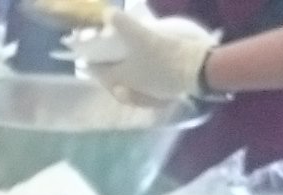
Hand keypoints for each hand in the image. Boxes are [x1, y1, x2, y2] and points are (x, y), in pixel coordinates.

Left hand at [69, 6, 214, 105]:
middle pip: (112, 80)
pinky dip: (139, 81)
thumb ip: (121, 24)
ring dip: (123, 76)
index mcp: (119, 78)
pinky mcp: (162, 93)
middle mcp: (129, 90)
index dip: (91, 61)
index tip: (86, 54)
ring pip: (128, 86)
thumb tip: (106, 13)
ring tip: (122, 65)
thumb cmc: (164, 56)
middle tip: (103, 59)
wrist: (197, 71)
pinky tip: (143, 74)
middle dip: (107, 69)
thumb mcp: (140, 36)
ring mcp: (146, 94)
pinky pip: (144, 89)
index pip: (97, 71)